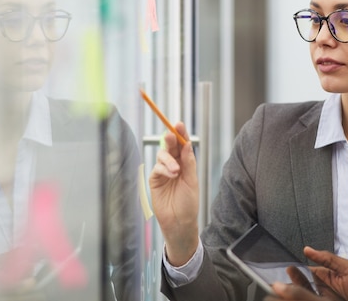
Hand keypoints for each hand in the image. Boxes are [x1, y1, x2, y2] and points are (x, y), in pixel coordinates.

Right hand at [149, 122, 199, 265]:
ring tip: (176, 171)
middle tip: (171, 134)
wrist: (179, 222)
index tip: (179, 124)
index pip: (182, 145)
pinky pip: (157, 167)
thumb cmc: (188, 204)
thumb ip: (189, 162)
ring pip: (162, 155)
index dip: (180, 133)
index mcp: (185, 163)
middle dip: (171, 139)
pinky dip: (164, 168)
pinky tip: (171, 175)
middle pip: (170, 146)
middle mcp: (174, 165)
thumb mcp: (192, 181)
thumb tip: (187, 144)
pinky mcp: (155, 179)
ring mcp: (163, 172)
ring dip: (169, 159)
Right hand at [265, 247, 347, 300]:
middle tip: (278, 281)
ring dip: (292, 291)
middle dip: (291, 283)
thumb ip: (328, 259)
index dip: (296, 272)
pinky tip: (290, 294)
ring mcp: (323, 298)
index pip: (307, 274)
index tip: (287, 269)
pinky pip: (309, 299)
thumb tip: (307, 250)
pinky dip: (298, 296)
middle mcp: (323, 290)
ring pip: (304, 294)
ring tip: (280, 289)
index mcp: (328, 277)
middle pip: (302, 286)